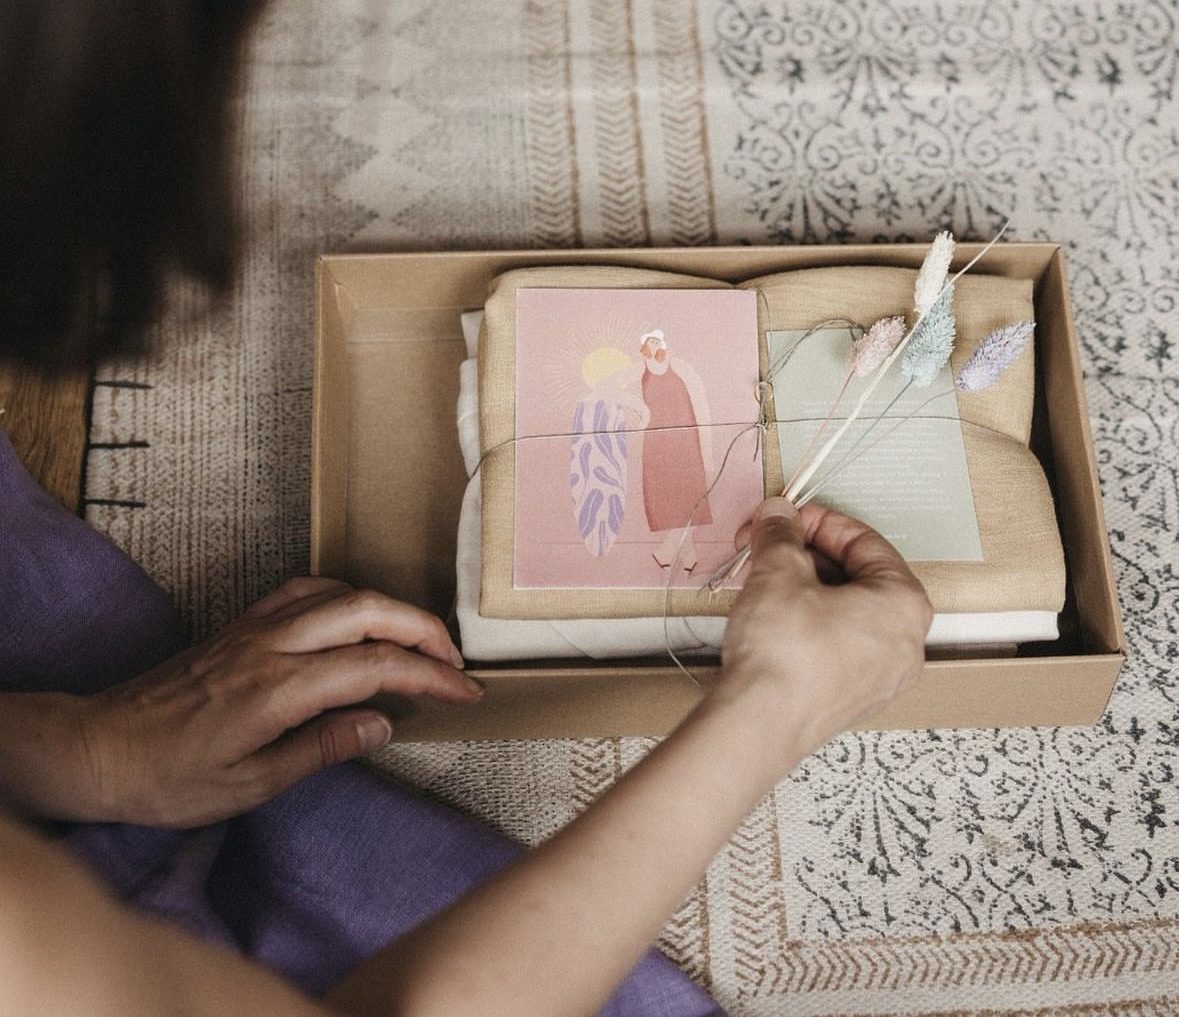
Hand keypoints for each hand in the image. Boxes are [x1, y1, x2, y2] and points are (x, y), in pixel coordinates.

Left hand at [70, 578, 480, 827]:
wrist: (99, 747)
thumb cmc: (169, 779)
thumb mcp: (248, 785)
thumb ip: (320, 748)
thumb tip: (383, 724)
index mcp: (276, 690)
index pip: (375, 667)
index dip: (430, 676)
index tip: (465, 693)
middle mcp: (270, 645)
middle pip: (368, 611)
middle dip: (425, 630)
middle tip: (455, 662)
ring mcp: (254, 626)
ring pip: (341, 593)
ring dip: (391, 611)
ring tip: (420, 642)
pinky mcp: (242, 622)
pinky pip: (307, 590)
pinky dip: (348, 597)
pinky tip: (359, 619)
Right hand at [718, 497, 931, 766]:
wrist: (760, 725)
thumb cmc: (783, 653)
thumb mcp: (777, 572)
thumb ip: (781, 534)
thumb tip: (779, 515)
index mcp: (904, 603)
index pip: (865, 541)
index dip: (818, 522)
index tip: (787, 519)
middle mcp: (906, 642)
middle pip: (859, 576)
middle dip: (808, 556)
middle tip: (769, 548)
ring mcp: (883, 676)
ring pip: (848, 612)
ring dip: (806, 588)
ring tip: (764, 582)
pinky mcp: (855, 698)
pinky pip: (840, 644)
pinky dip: (811, 623)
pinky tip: (774, 619)